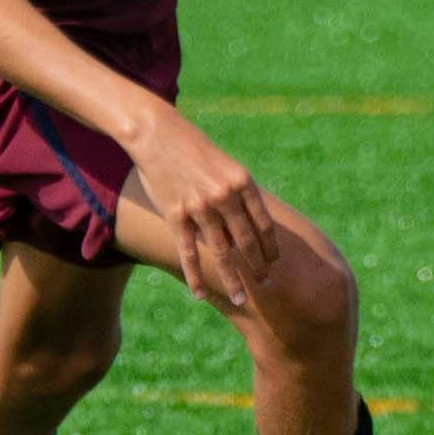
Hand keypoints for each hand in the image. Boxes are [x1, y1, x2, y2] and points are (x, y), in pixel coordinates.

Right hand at [126, 111, 288, 310]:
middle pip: (247, 242)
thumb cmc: (195, 152)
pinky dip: (196, 277)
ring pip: (222, 253)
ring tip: (241, 299)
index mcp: (243, 183)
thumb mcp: (227, 167)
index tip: (274, 263)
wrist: (158, 135)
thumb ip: (240, 195)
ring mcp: (200, 208)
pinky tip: (201, 294)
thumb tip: (252, 226)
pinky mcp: (176, 216)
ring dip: (233, 279)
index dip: (270, 248)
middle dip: (258, 267)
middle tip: (265, 285)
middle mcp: (225, 196)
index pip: (264, 224)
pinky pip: (189, 253)